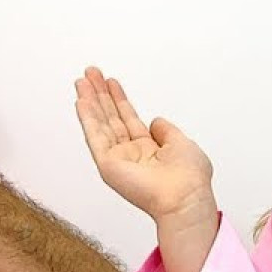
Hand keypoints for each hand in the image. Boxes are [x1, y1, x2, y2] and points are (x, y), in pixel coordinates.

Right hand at [74, 66, 214, 223]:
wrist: (184, 197)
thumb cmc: (190, 178)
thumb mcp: (183, 143)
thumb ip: (167, 131)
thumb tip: (155, 121)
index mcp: (149, 151)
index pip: (129, 120)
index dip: (119, 100)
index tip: (111, 82)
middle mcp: (131, 155)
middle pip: (111, 119)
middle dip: (101, 95)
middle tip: (90, 74)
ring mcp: (118, 160)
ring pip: (100, 125)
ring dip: (90, 102)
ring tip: (81, 81)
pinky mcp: (108, 166)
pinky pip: (95, 138)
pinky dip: (87, 119)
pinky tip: (81, 102)